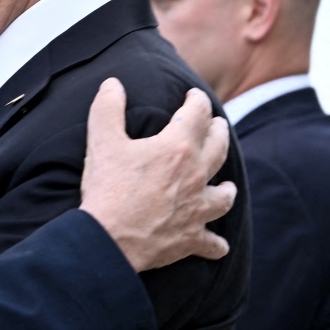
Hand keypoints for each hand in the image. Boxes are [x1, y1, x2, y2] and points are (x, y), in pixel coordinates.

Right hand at [79, 79, 235, 272]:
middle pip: (219, 148)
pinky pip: (213, 243)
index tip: (193, 96)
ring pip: (225, 196)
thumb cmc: (107, 188)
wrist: (109, 239)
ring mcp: (197, 209)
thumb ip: (108, 107)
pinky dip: (216, 244)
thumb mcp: (102, 141)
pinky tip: (218, 245)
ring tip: (228, 186)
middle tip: (218, 125)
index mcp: (177, 148)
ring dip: (227, 189)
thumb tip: (113, 83)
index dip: (197, 100)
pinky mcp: (191, 238)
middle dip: (219, 132)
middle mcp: (195, 176)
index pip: (197, 114)